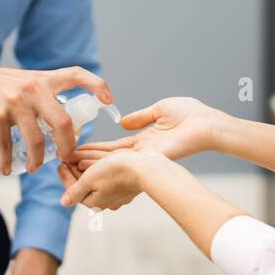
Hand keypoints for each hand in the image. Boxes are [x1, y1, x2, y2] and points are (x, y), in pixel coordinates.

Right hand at [0, 56, 112, 175]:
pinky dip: (7, 161)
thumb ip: (43, 96)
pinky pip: (7, 146)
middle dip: (67, 146)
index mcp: (44, 79)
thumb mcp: (26, 81)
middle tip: (65, 158)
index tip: (109, 101)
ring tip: (33, 168)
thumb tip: (63, 125)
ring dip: (36, 160)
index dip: (97, 86)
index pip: (77, 74)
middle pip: (62, 122)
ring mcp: (14, 102)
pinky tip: (7, 168)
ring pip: (36, 140)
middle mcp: (32, 88)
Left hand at [58, 149, 169, 211]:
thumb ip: (75, 191)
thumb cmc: (117, 172)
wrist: (145, 168)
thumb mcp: (89, 180)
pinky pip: (108, 177)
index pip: (73, 190)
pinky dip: (101, 167)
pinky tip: (99, 159)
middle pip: (85, 186)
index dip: (65, 175)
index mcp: (95, 203)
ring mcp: (118, 194)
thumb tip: (64, 202)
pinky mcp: (127, 185)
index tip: (60, 163)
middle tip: (68, 157)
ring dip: (87, 168)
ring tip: (80, 155)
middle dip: (75, 170)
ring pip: (97, 180)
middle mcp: (106, 201)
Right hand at [66, 97, 222, 172]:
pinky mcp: (151, 157)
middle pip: (111, 157)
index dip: (97, 148)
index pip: (115, 147)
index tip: (80, 148)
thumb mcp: (159, 109)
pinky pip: (124, 160)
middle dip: (89, 159)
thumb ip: (140, 117)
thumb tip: (123, 121)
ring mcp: (146, 156)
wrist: (207, 123)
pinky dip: (105, 162)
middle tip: (67, 161)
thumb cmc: (190, 114)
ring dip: (93, 163)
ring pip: (114, 161)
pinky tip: (89, 165)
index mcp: (144, 139)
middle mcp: (142, 151)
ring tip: (72, 165)